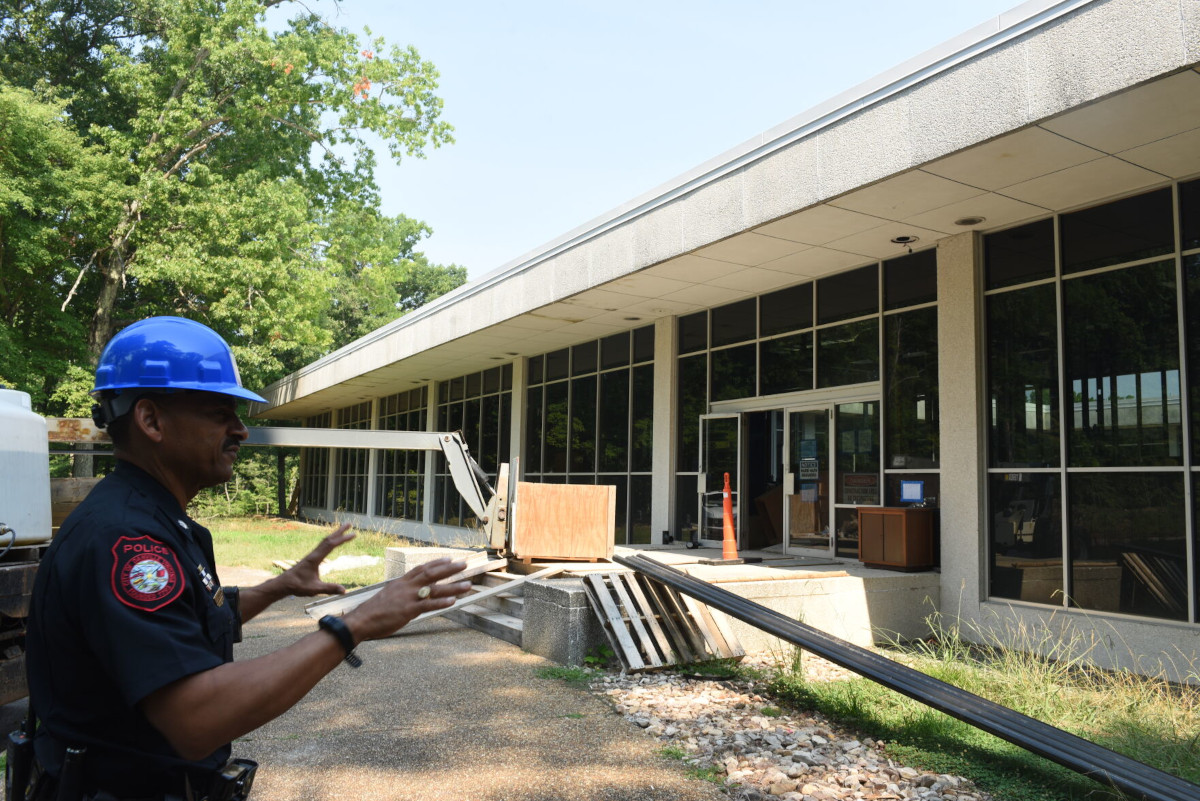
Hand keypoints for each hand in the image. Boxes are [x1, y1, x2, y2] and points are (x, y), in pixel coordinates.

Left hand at [277, 524, 355, 597]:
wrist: (283, 584)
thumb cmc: (298, 586)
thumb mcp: (314, 589)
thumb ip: (329, 589)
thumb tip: (344, 591)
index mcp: (315, 558)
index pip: (331, 545)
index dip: (342, 539)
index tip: (353, 534)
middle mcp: (314, 554)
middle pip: (328, 539)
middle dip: (339, 531)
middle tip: (349, 524)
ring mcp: (312, 555)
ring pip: (324, 541)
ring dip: (334, 535)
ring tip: (342, 530)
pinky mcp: (310, 558)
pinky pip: (322, 546)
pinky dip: (329, 541)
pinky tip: (331, 542)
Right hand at [344, 558, 472, 641]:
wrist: (360, 620)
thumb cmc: (373, 611)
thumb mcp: (388, 595)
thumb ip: (401, 592)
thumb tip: (410, 593)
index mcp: (401, 582)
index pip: (421, 568)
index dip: (436, 563)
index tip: (449, 559)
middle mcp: (406, 587)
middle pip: (431, 573)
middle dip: (449, 569)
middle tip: (464, 564)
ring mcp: (408, 598)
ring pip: (434, 589)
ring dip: (452, 587)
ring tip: (467, 585)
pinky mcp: (408, 611)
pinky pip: (427, 605)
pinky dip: (441, 603)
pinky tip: (453, 601)